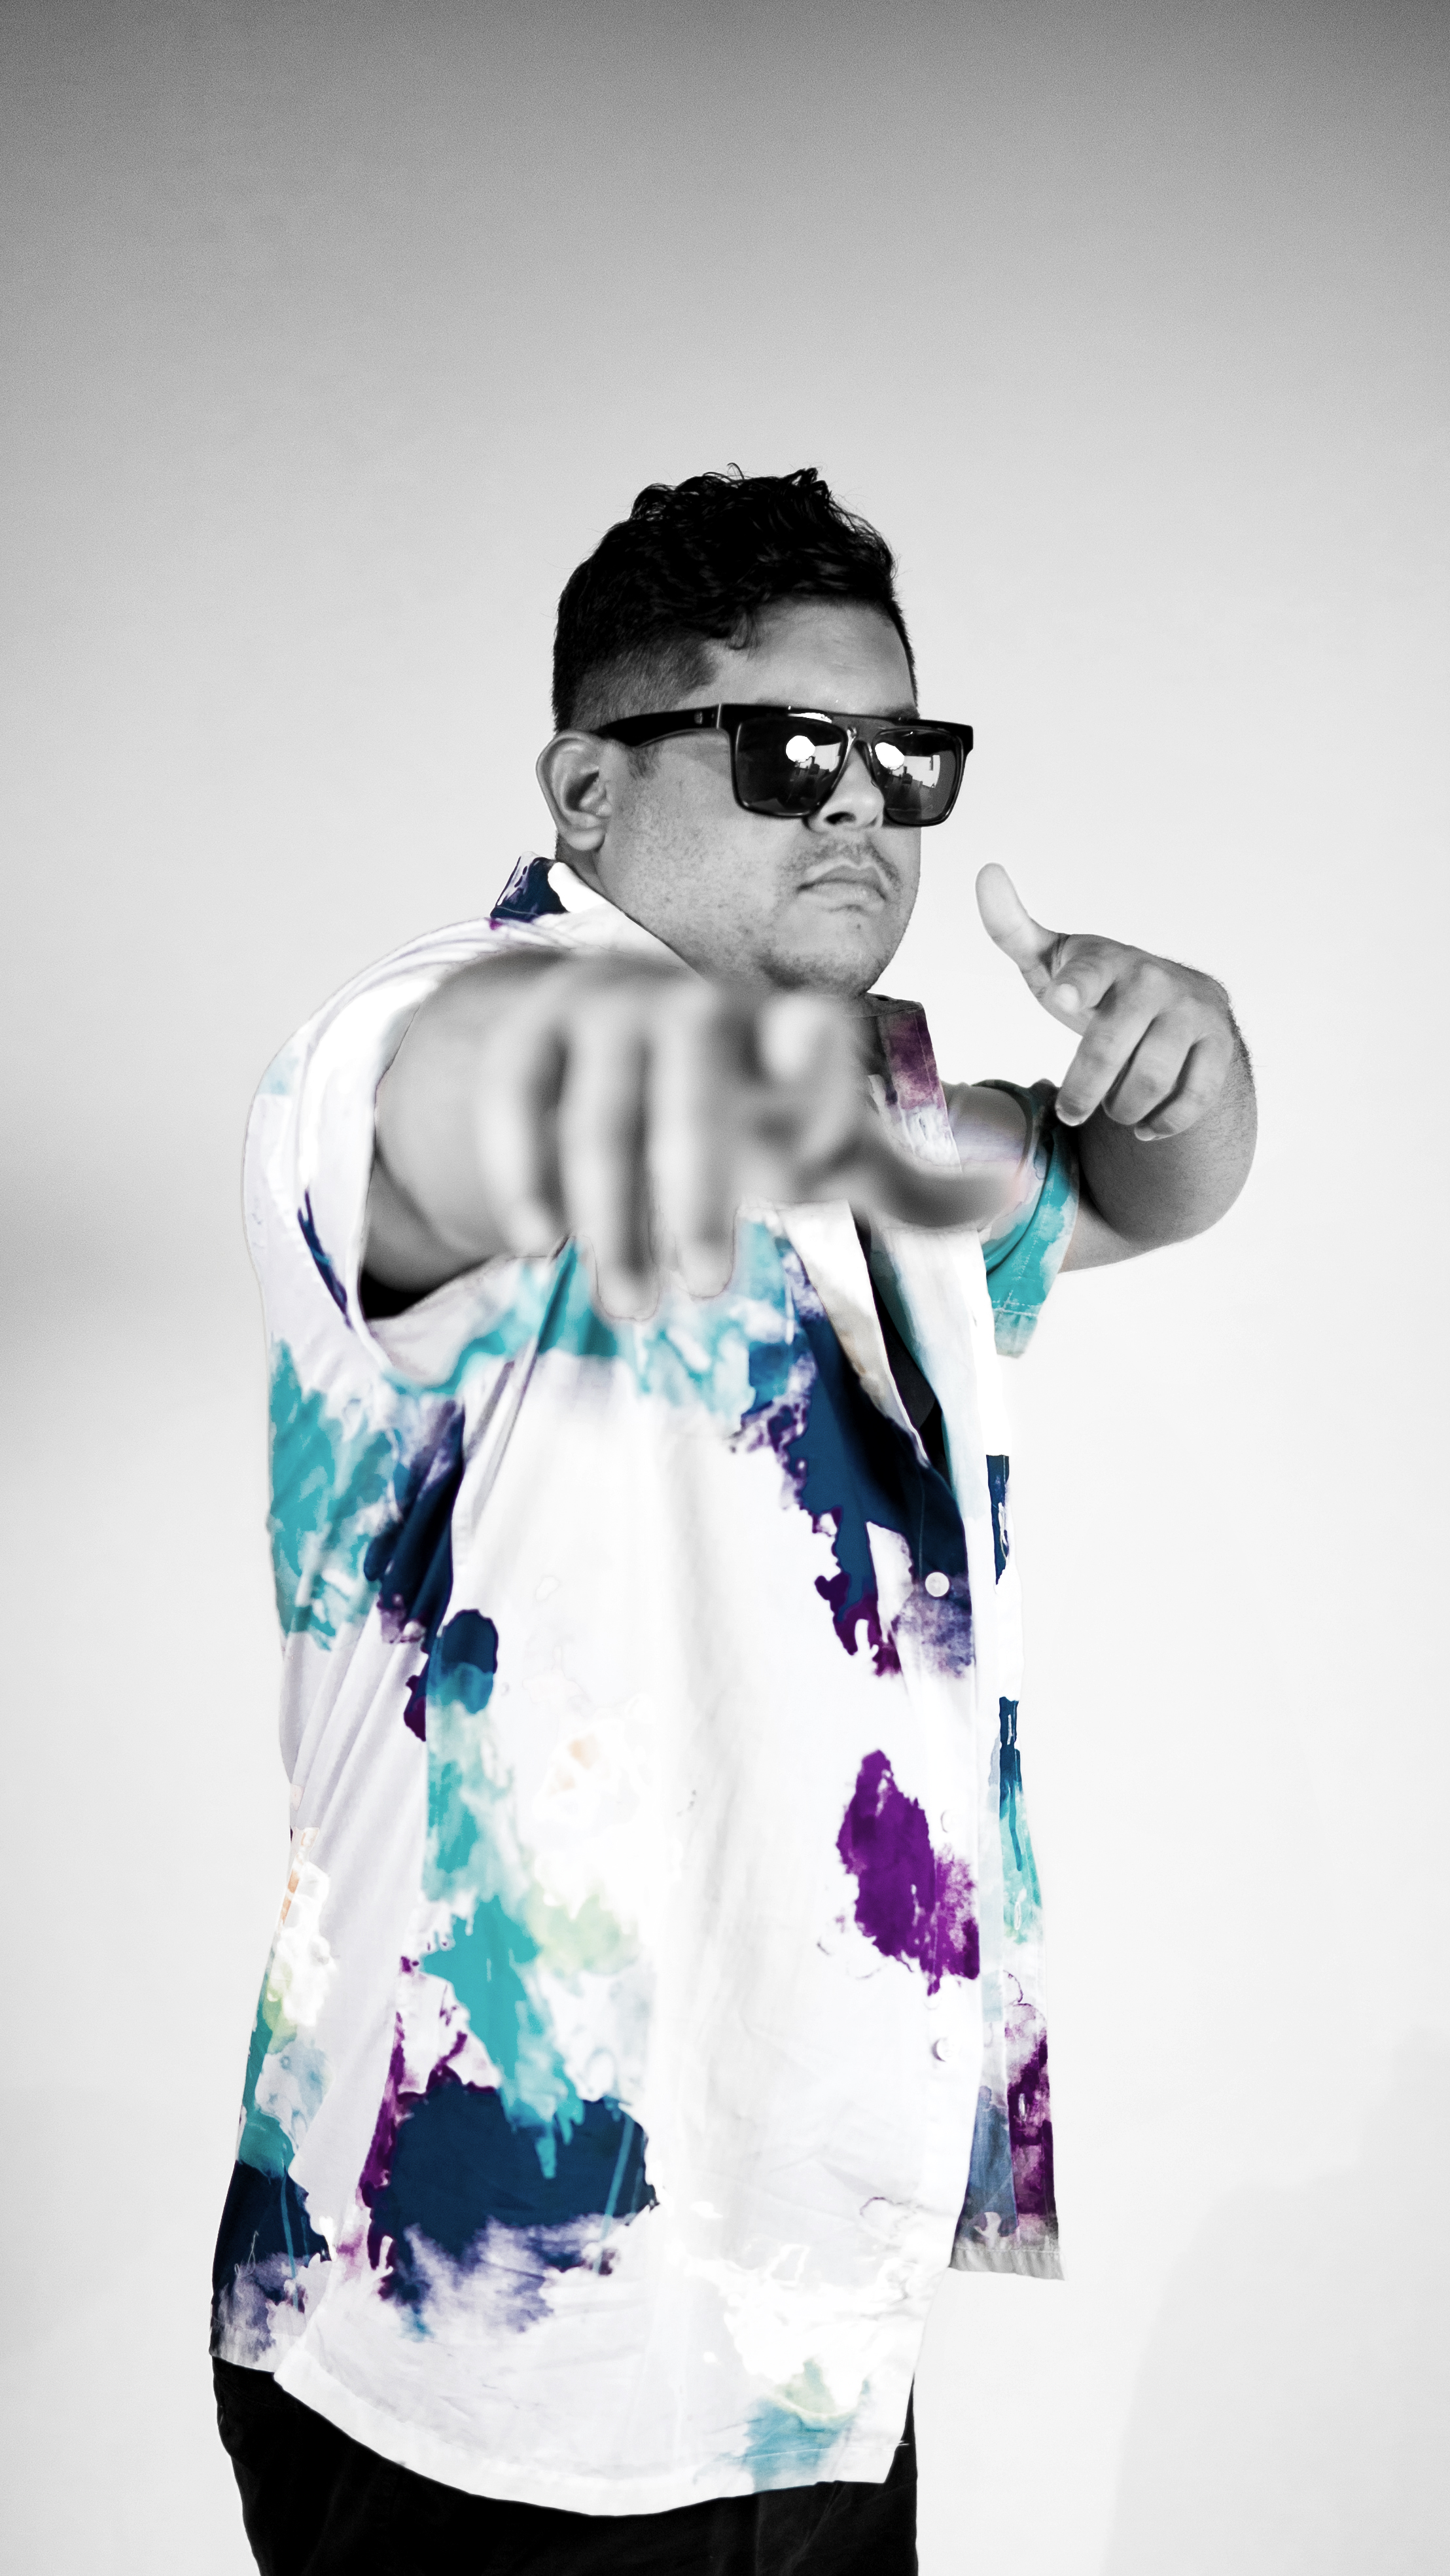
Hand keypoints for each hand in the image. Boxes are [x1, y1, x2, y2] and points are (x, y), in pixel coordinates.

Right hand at [378, 955, 1023, 1318]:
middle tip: (706, 1291)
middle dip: (697, 1186)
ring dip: (612, 1212)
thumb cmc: (733, 1100)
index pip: (810, 1030)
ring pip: (602, 1108)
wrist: (597, 1033)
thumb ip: (901, 1176)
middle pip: (694, 1081)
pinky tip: (537, 1245)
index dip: (819, 1070)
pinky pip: (518, 1096)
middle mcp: (689, 1005)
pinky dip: (522, 1170)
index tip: (825, 1138)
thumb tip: (1016, 1196)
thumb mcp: (814, 1137)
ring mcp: (602, 1015)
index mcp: (774, 1027)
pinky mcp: (528, 1038)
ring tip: (629, 1306)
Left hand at [975, 864, 1236, 1140]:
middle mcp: (1154, 982)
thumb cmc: (1102, 986)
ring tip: (1111, 1108)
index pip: (1091, 971)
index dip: (1077, 983)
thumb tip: (985, 871)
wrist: (1181, 1004)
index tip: (1062, 995)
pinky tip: (1145, 1126)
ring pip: (1152, 1078)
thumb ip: (1014, 930)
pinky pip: (1194, 1098)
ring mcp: (1192, 1014)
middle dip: (1084, 1088)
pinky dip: (1165, 1121)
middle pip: (1113, 1044)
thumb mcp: (1055, 960)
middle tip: (1069, 1111)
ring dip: (1123, 1107)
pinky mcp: (1219, 1046)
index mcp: (1108, 961)